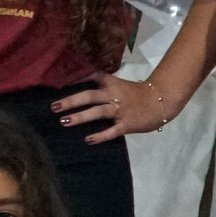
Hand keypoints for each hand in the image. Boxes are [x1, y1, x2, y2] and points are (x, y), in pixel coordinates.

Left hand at [53, 73, 172, 142]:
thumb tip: (81, 92)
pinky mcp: (127, 124)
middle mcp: (114, 95)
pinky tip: (88, 140)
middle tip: (54, 107)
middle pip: (90, 96)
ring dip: (80, 117)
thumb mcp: (120, 86)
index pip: (93, 76)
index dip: (77, 78)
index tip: (59, 82)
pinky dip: (100, 135)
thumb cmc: (138, 95)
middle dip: (71, 101)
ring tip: (63, 122)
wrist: (162, 101)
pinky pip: (112, 130)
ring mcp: (120, 110)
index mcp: (112, 84)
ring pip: (97, 112)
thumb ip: (104, 88)